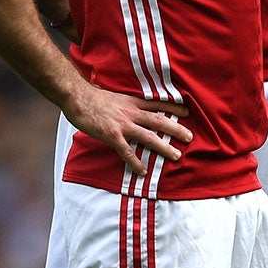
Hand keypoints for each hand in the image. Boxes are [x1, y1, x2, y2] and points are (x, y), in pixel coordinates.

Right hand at [63, 83, 192, 176]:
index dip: (173, 107)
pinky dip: (136, 162)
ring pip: (149, 137)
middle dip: (176, 129)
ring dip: (164, 147)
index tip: (186, 111)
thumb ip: (126, 104)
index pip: (158, 104)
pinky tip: (143, 171)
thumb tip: (132, 108)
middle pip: (159, 120)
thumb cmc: (92, 97)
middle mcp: (131, 113)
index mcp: (132, 102)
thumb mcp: (116, 96)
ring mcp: (122, 125)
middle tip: (190, 137)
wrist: (77, 97)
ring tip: (177, 155)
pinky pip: (127, 151)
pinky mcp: (112, 136)